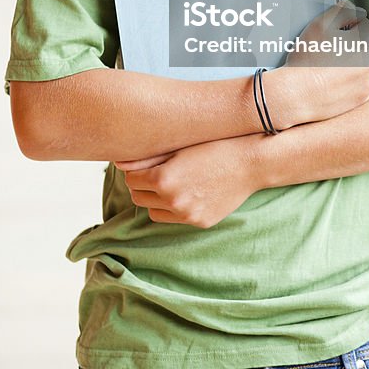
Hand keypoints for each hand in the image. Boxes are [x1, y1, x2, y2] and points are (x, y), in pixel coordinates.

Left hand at [115, 135, 257, 228]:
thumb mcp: (179, 146)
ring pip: (152, 211)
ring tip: (170, 182)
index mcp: (163, 179)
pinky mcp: (199, 222)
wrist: (250, 161)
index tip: (144, 161)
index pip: (131, 178)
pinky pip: (174, 218)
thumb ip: (147, 157)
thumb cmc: (214, 145)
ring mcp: (186, 215)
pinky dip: (174, 207)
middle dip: (142, 184)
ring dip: (155, 198)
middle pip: (138, 196)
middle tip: (155, 170)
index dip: (136, 168)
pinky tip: (187, 191)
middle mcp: (172, 201)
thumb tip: (118, 162)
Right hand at [269, 2, 368, 127]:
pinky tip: (330, 81)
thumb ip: (343, 10)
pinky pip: (356, 84)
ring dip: (348, 62)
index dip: (343, 25)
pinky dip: (347, 81)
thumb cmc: (308, 58)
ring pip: (359, 64)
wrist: (297, 95)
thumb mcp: (321, 24)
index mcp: (367, 43)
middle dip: (348, 44)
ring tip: (326, 68)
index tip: (329, 35)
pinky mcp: (361, 99)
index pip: (361, 23)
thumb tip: (358, 10)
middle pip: (362, 45)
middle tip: (325, 52)